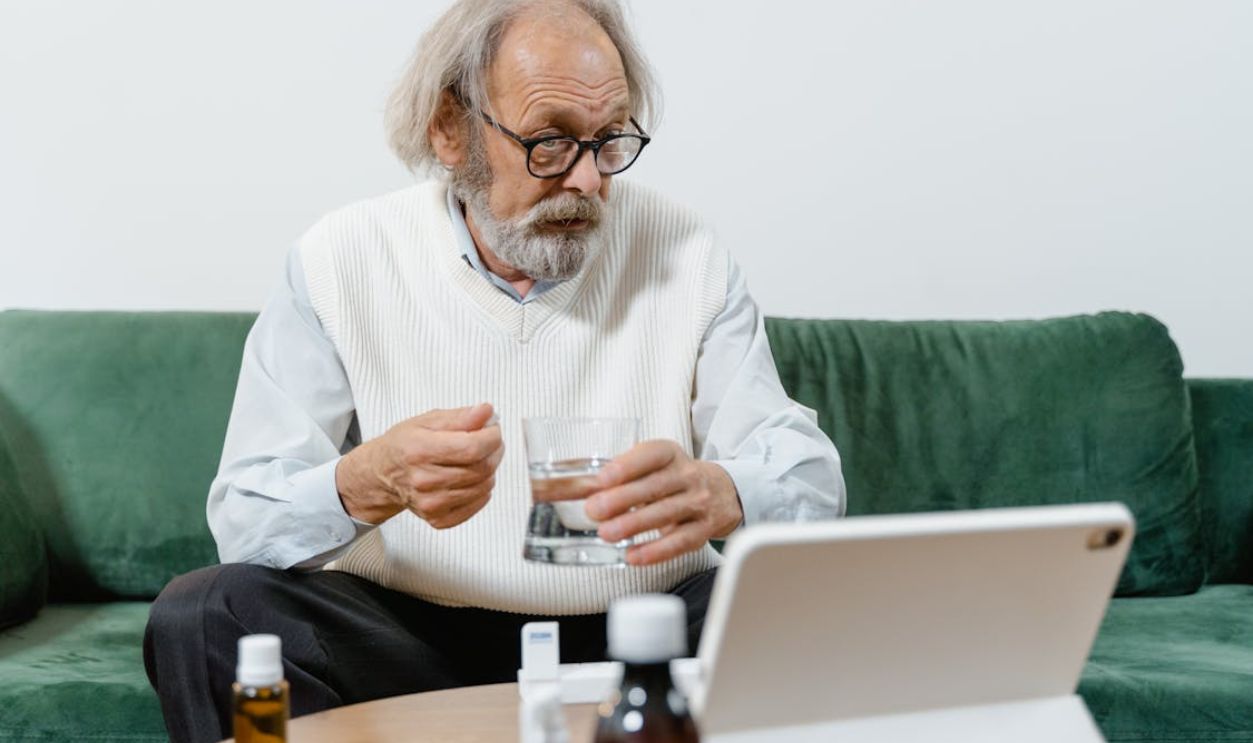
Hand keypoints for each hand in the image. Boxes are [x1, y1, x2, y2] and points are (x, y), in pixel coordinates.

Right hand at [335, 403, 502, 528]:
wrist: (382, 474)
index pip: (472, 447)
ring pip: (484, 486)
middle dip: (494, 450)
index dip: (491, 437)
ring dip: (489, 469)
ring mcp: (430, 503)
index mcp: (419, 450)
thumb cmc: (404, 445)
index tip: (492, 429)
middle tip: (488, 440)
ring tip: (477, 457)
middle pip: (481, 468)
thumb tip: (486, 413)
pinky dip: (482, 488)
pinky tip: (470, 477)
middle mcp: (423, 480)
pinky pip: (478, 503)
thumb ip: (460, 417)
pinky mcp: (438, 518)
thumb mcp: (428, 420)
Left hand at [584, 440, 742, 565]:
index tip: (602, 478)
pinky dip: (656, 551)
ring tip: (607, 533)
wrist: (722, 492)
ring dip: (634, 525)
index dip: (626, 466)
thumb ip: (615, 476)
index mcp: (669, 454)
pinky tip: (633, 556)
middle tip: (594, 510)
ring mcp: (698, 503)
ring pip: (666, 513)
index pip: (650, 455)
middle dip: (622, 498)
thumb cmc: (673, 478)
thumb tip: (566, 488)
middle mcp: (687, 475)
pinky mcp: (703, 530)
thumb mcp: (650, 466)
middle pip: (655, 486)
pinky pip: (680, 542)